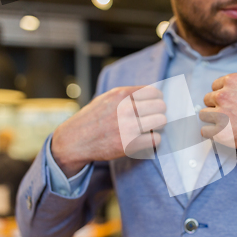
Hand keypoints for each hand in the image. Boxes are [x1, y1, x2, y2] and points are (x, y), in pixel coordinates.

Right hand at [51, 86, 165, 177]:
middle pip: (161, 106)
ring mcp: (128, 127)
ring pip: (161, 121)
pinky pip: (156, 139)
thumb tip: (153, 94)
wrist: (75, 140)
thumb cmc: (94, 118)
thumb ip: (128, 95)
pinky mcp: (130, 144)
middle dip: (158, 112)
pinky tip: (145, 139)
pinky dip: (154, 140)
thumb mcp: (107, 98)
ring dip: (157, 126)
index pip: (154, 92)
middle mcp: (125, 109)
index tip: (153, 105)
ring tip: (149, 128)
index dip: (156, 99)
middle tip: (152, 118)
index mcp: (121, 95)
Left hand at [200, 73, 236, 151]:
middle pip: (208, 100)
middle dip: (217, 108)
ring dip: (214, 120)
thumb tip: (227, 97)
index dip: (223, 97)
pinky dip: (214, 134)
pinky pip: (205, 132)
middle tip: (231, 117)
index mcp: (232, 81)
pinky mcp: (220, 132)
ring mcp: (220, 114)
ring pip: (204, 115)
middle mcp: (223, 95)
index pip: (215, 87)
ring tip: (229, 126)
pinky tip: (226, 135)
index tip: (231, 104)